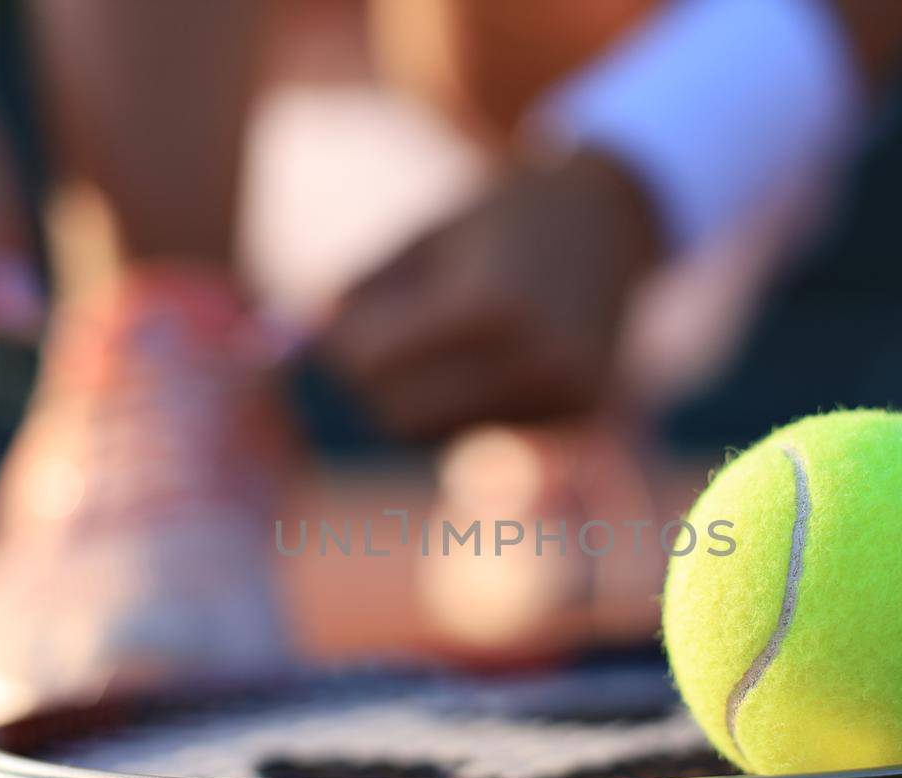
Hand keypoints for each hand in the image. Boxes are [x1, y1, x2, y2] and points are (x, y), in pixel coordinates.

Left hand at [319, 148, 661, 439]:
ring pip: (438, 435)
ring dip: (417, 400)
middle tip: (373, 343)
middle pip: (398, 416)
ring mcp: (563, 394)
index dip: (342, 347)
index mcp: (486, 304)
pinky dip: (462, 410)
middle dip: (372, 384)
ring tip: (436, 345)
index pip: (370, 366)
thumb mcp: (424, 239)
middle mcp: (532, 358)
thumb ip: (359, 295)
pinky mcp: (580, 417)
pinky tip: (483, 364)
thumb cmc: (502, 219)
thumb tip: (287, 346)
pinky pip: (484, 435)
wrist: (614, 219)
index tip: (340, 322)